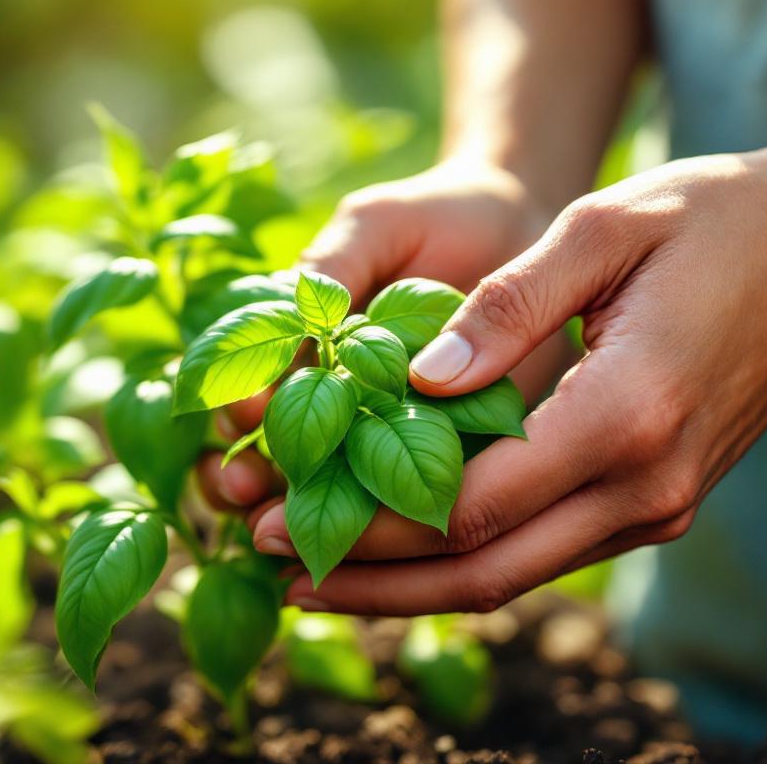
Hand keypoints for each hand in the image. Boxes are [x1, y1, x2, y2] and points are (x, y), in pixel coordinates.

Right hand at [198, 159, 571, 511]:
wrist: (528, 234)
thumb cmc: (437, 219)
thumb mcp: (375, 225)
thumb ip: (331, 267)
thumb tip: (292, 324)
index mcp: (302, 351)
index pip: (250, 392)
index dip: (238, 411)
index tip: (241, 417)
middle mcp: (333, 404)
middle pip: (268, 461)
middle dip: (246, 483)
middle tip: (245, 492)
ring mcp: (384, 442)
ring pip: (325, 497)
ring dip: (297, 516)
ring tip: (284, 529)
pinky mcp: (445, 464)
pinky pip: (404, 509)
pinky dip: (381, 534)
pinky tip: (370, 547)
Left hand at [254, 146, 766, 614]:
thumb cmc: (712, 220)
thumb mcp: (601, 228)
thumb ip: (506, 308)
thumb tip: (415, 379)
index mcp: (628, 416)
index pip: (471, 504)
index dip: (367, 521)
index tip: (280, 516)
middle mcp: (649, 485)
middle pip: (485, 570)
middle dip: (374, 577)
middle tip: (279, 565)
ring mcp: (662, 505)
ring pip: (516, 577)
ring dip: (416, 583)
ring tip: (321, 570)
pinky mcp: (660, 502)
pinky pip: (547, 552)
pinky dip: (470, 556)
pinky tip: (407, 544)